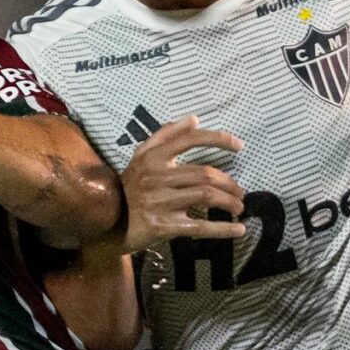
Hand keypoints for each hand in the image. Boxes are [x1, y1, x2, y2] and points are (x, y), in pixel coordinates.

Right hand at [117, 116, 248, 251]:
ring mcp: (160, 202)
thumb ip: (166, 135)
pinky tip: (238, 230)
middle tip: (240, 192)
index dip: (218, 139)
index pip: (190, 140)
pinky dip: (223, 229)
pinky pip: (200, 226)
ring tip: (239, 207)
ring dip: (229, 202)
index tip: (240, 146)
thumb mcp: (141, 157)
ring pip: (206, 197)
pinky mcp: (164, 226)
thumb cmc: (130, 188)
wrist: (109, 224)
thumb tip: (195, 119)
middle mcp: (156, 177)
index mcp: (152, 158)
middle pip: (205, 174)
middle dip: (229, 183)